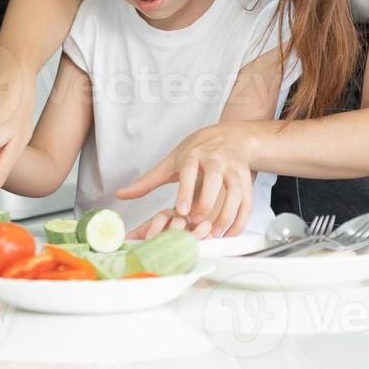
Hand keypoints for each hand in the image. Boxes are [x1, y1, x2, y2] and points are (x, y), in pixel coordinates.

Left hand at [117, 123, 254, 237]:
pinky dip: (240, 220)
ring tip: (212, 233)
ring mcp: (234, 170)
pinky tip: (229, 233)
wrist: (231, 136)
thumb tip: (122, 194)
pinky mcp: (246, 181)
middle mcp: (216, 160)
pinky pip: (247, 203)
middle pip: (214, 179)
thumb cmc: (198, 150)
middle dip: (207, 202)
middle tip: (196, 222)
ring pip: (235, 192)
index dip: (186, 190)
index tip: (181, 210)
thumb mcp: (172, 161)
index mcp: (195, 154)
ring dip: (226, 215)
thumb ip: (148, 181)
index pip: (190, 171)